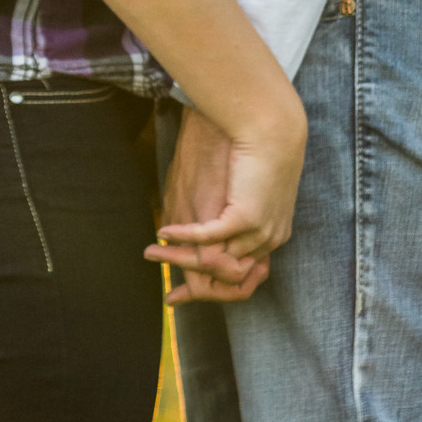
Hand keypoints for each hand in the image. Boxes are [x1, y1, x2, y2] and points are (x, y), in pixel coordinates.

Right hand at [145, 105, 304, 304]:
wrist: (269, 125)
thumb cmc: (253, 153)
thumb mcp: (238, 193)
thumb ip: (226, 220)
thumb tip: (199, 238)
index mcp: (270, 237)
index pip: (238, 279)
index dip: (208, 291)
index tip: (179, 295)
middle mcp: (267, 241)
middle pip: (222, 277)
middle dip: (189, 283)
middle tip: (164, 286)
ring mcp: (259, 232)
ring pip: (212, 260)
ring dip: (177, 257)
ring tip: (151, 252)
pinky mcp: (246, 217)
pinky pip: (208, 238)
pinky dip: (182, 237)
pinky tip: (163, 231)